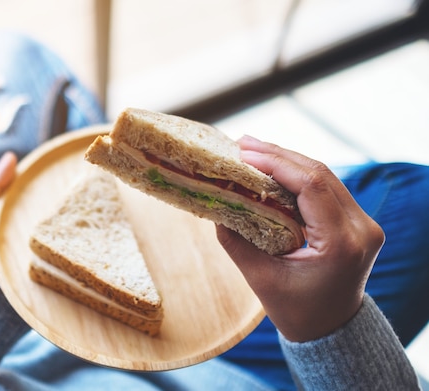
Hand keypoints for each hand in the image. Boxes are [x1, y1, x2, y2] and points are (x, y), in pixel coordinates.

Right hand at [216, 135, 383, 341]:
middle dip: (278, 155)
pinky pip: (326, 187)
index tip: (244, 152)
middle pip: (319, 174)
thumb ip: (236, 240)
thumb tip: (215, 204)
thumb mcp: (260, 279)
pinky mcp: (356, 220)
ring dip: (287, 161)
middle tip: (242, 144)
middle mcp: (361, 227)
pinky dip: (297, 175)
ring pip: (324, 176)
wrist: (331, 329)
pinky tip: (273, 167)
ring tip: (252, 150)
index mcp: (342, 243)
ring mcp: (363, 222)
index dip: (276, 163)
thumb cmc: (296, 311)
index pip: (311, 186)